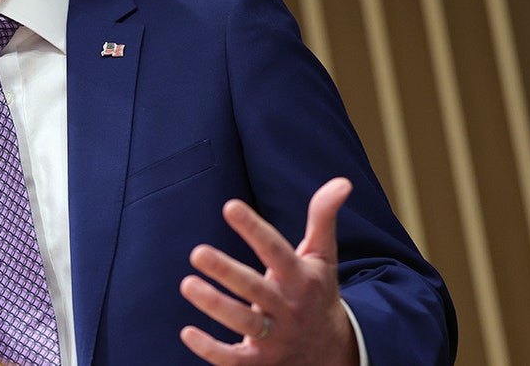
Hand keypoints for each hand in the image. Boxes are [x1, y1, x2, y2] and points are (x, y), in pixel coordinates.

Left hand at [179, 178, 358, 365]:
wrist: (333, 352)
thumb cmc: (317, 293)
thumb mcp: (323, 257)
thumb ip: (324, 218)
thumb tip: (342, 181)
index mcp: (300, 278)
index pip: (276, 250)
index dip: (254, 229)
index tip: (230, 207)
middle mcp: (288, 307)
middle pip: (255, 289)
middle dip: (227, 271)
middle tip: (197, 252)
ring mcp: (276, 338)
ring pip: (244, 323)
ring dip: (215, 305)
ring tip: (187, 284)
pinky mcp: (261, 362)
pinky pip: (234, 360)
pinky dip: (210, 349)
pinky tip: (187, 332)